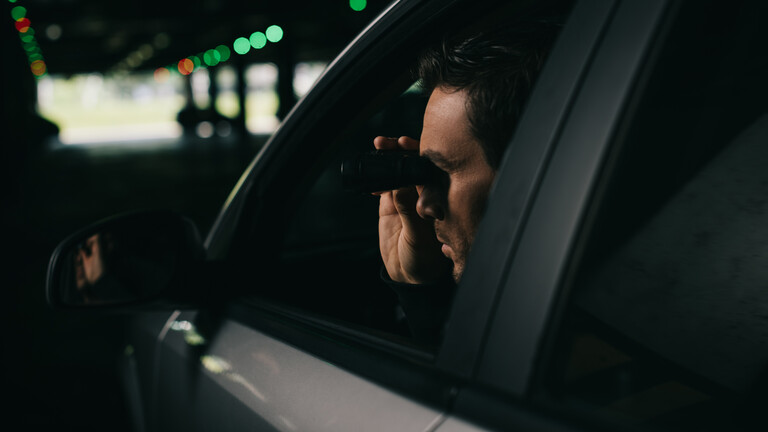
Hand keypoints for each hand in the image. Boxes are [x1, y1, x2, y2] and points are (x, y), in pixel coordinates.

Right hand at [374, 136, 449, 283]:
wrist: (409, 275)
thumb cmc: (424, 259)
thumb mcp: (417, 236)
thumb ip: (409, 212)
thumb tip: (400, 187)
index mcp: (438, 198)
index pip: (429, 168)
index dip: (419, 153)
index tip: (408, 144)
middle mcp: (424, 194)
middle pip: (412, 164)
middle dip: (401, 150)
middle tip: (388, 143)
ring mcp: (407, 197)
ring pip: (398, 170)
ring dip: (388, 158)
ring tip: (379, 147)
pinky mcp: (391, 204)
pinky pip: (384, 185)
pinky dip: (377, 178)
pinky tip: (370, 178)